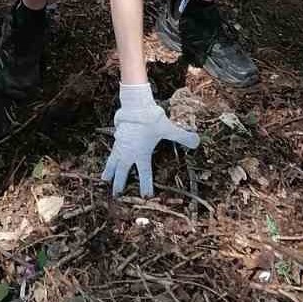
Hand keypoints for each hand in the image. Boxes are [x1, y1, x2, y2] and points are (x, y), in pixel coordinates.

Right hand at [101, 83, 199, 197]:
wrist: (135, 105)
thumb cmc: (151, 118)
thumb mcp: (169, 128)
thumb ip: (183, 136)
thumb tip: (197, 142)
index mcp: (142, 153)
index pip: (145, 174)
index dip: (146, 186)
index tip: (146, 196)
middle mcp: (129, 152)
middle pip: (123, 171)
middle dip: (120, 183)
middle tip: (117, 195)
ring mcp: (121, 145)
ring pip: (113, 162)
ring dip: (109, 171)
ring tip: (104, 180)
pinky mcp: (117, 137)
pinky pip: (111, 151)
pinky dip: (109, 158)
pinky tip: (109, 159)